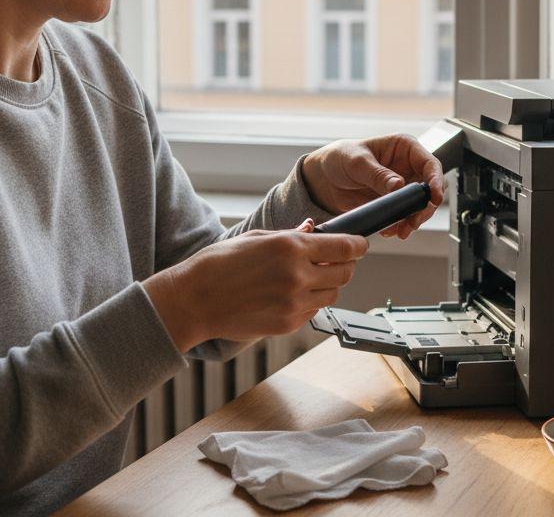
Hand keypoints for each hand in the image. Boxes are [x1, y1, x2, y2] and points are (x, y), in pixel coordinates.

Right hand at [142, 221, 367, 351]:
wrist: (193, 301)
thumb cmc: (218, 265)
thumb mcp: (256, 239)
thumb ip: (290, 235)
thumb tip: (313, 230)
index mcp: (291, 248)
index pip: (345, 247)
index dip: (358, 245)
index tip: (360, 244)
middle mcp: (298, 276)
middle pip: (345, 272)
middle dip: (345, 264)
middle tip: (334, 260)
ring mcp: (294, 303)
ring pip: (332, 294)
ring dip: (328, 284)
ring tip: (307, 277)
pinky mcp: (288, 324)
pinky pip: (314, 311)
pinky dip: (310, 302)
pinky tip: (290, 294)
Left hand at [301, 134, 445, 238]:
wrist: (323, 178)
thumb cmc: (340, 158)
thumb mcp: (357, 162)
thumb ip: (378, 174)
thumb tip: (399, 185)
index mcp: (404, 147)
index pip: (430, 163)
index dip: (435, 180)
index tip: (433, 197)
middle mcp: (407, 166)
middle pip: (430, 188)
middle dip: (425, 207)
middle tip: (413, 221)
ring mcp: (402, 186)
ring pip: (420, 206)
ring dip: (413, 220)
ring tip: (401, 231)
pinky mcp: (394, 203)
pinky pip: (405, 216)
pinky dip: (401, 226)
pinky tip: (390, 230)